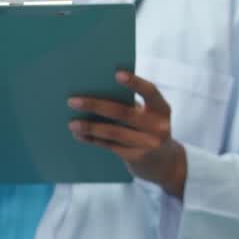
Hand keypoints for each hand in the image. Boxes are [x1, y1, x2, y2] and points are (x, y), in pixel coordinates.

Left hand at [69, 70, 187, 198]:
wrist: (166, 164)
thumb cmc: (150, 131)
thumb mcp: (150, 117)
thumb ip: (132, 106)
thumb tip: (96, 94)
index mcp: (161, 109)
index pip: (150, 91)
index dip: (135, 82)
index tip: (116, 74)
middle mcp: (158, 126)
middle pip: (123, 113)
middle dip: (96, 105)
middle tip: (73, 101)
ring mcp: (148, 143)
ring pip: (113, 132)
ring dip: (90, 126)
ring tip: (72, 123)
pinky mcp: (137, 158)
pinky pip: (110, 146)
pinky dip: (93, 139)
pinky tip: (80, 135)